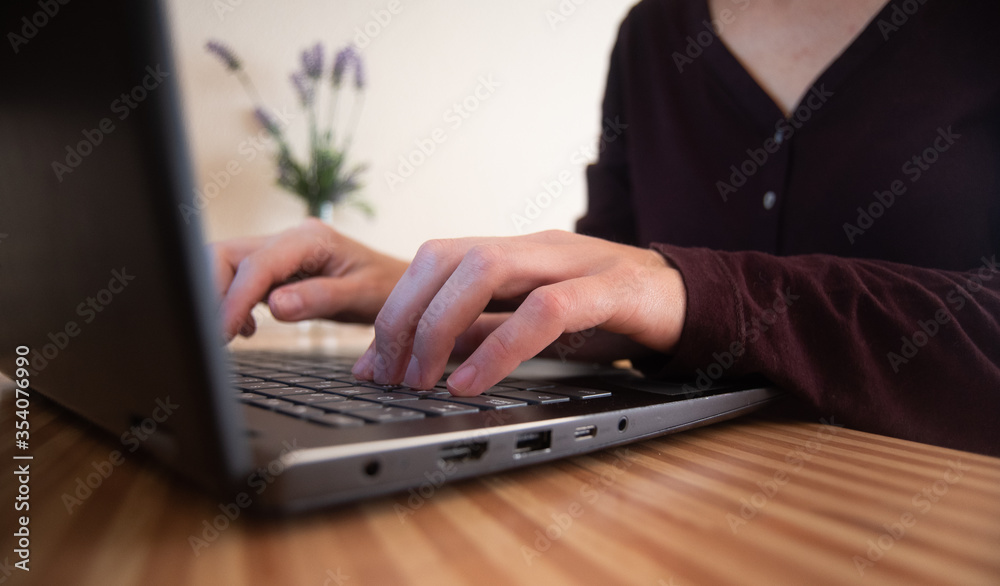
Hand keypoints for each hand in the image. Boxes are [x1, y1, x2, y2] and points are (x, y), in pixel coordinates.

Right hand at [212, 218, 407, 339]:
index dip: (234, 299)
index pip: (257, 265)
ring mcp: (281, 252)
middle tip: (213, 335)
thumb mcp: (362, 295)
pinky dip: (233, 303)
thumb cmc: (389, 286)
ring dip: (219, 298)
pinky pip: (240, 279)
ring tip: (226, 334)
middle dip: (212, 292)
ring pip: (228, 265)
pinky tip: (247, 329)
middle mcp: (290, 238)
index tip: (221, 333)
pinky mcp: (277, 268)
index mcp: (311, 239)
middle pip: (228, 255)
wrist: (403, 283)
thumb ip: (320, 298)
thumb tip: (276, 306)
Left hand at [351, 230, 686, 394]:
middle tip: (388, 375)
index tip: (370, 364)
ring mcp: (573, 261)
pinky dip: (501, 345)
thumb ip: (484, 329)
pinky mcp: (611, 287)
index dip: (393, 308)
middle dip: (404, 317)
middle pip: (445, 256)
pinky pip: (546, 309)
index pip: (432, 260)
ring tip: (423, 380)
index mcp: (512, 251)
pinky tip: (474, 382)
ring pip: (485, 269)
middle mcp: (533, 247)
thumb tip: (421, 355)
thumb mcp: (535, 320)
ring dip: (440, 327)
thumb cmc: (609, 312)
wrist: (691, 299)